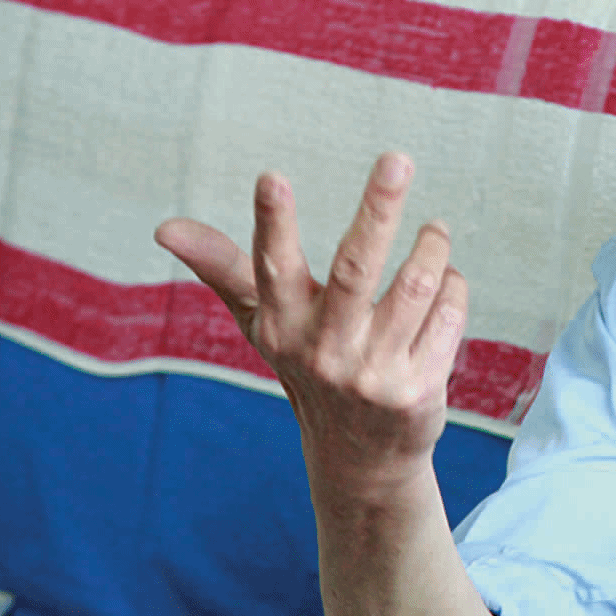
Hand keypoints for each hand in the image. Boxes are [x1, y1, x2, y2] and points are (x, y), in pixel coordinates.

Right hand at [155, 152, 467, 497]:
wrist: (357, 456)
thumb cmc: (307, 364)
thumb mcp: (263, 321)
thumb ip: (222, 268)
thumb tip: (164, 227)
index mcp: (281, 325)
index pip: (272, 268)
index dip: (273, 223)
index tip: (271, 176)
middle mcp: (324, 350)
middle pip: (356, 268)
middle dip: (378, 209)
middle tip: (397, 158)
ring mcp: (372, 373)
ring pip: (415, 284)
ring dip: (431, 246)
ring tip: (434, 230)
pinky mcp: (417, 390)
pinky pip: (447, 313)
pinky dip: (452, 286)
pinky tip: (445, 282)